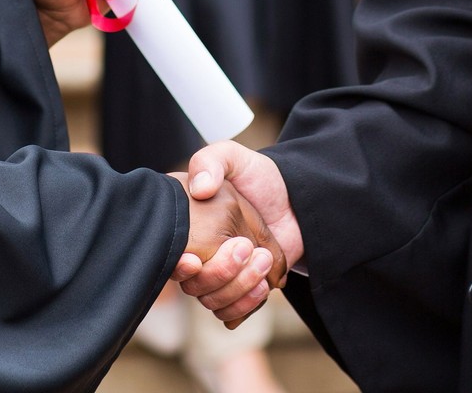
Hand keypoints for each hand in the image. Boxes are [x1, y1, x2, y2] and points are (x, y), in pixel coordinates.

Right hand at [174, 142, 301, 326]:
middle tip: (248, 248)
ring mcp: (219, 276)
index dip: (180, 266)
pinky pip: (232, 313)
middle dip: (223, 273)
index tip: (195, 259)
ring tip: (263, 262)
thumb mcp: (233, 157)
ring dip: (240, 289)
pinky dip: (247, 305)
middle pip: (196, 286)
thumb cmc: (259, 176)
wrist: (295, 199)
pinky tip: (265, 284)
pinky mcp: (240, 291)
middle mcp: (198, 256)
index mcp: (189, 230)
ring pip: (214, 302)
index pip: (175, 260)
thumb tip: (201, 188)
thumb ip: (212, 161)